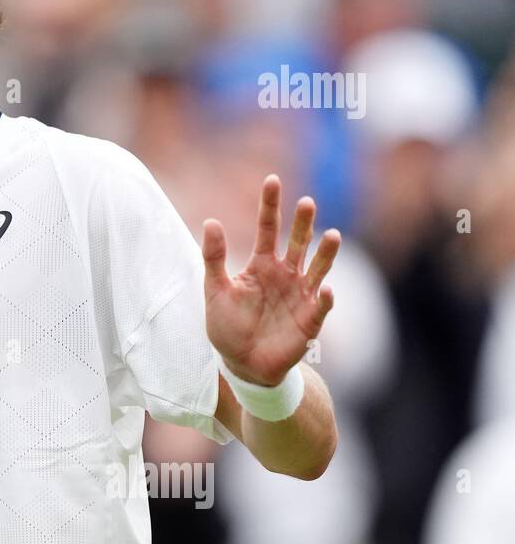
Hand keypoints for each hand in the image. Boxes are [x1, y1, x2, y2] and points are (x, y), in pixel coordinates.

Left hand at [202, 175, 339, 385]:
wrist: (242, 363)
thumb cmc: (228, 327)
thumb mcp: (215, 290)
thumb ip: (213, 258)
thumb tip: (211, 222)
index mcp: (261, 264)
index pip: (268, 229)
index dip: (270, 206)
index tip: (273, 180)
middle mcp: (285, 274)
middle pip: (297, 242)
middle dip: (303, 223)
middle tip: (307, 202)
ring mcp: (300, 295)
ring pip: (317, 268)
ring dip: (325, 253)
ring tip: (332, 235)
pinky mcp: (310, 319)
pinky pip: (320, 305)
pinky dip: (324, 298)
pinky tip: (326, 289)